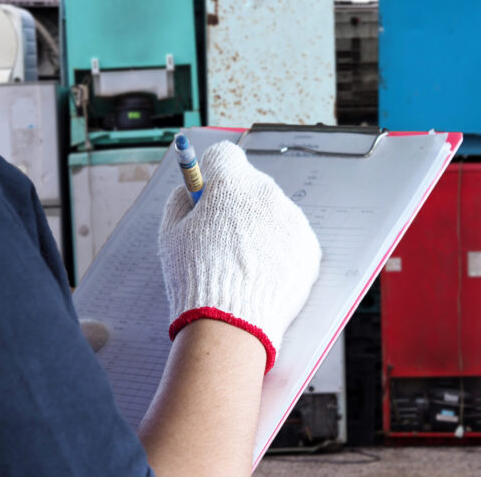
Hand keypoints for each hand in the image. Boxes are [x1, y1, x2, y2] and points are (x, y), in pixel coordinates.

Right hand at [157, 141, 320, 372]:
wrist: (233, 324)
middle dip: (236, 202)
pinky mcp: (310, 247)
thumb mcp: (171, 234)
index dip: (212, 171)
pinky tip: (261, 273)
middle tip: (221, 234)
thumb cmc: (197, 278)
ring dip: (260, 226)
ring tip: (241, 262)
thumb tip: (190, 190)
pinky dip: (278, 249)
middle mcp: (268, 195)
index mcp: (233, 185)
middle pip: (251, 184)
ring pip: (273, 212)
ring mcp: (294, 221)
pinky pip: (291, 237)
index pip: (225, 155)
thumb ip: (180, 202)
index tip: (207, 188)